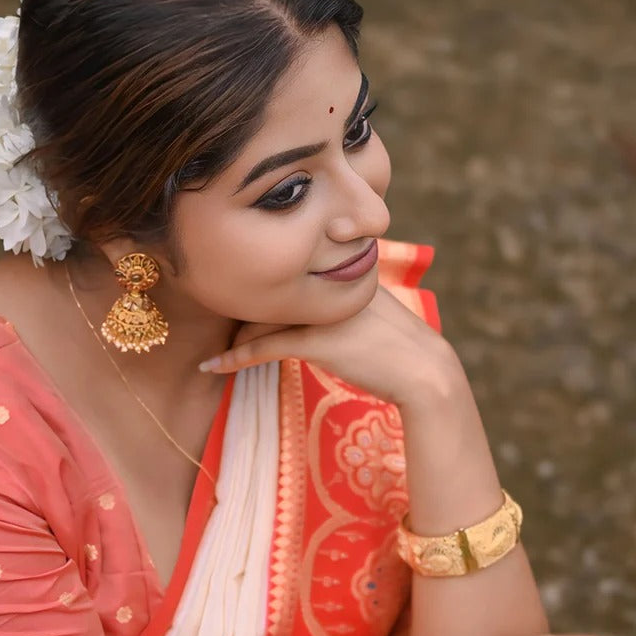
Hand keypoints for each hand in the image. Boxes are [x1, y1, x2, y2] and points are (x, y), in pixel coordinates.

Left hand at [201, 286, 457, 408]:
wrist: (423, 371)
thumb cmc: (397, 342)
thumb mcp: (367, 305)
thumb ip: (337, 292)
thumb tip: (305, 298)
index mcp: (339, 264)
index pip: (285, 268)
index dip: (261, 288)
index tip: (239, 301)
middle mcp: (325, 279)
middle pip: (268, 290)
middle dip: (242, 312)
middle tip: (224, 330)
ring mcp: (319, 309)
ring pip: (260, 317)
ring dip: (234, 338)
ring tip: (216, 354)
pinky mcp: (314, 340)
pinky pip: (261, 347)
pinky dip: (233, 358)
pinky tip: (212, 366)